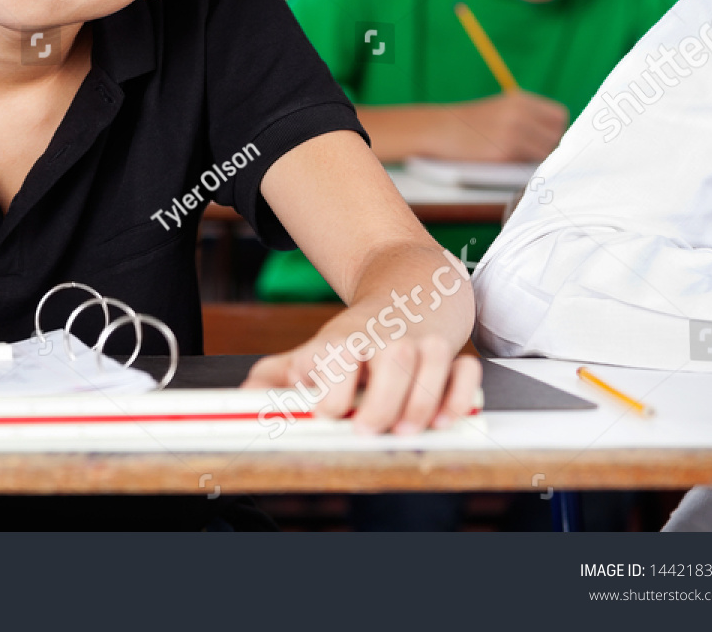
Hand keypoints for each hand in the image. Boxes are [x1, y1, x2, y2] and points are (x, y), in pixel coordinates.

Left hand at [241, 306, 481, 434]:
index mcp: (344, 339)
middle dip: (379, 407)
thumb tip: (245, 396)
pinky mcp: (453, 351)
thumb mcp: (319, 346)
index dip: (330, 393)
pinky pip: (465, 373)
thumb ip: (281, 374)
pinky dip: (459, 396)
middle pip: (387, 369)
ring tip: (404, 429)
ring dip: (419, 407)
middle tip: (367, 429)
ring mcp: (421, 344)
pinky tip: (444, 416)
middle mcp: (384, 339)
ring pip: (427, 371)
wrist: (411, 282)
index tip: (325, 413)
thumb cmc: (362, 330)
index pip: (335, 360)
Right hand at [446, 90, 568, 161]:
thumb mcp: (499, 109)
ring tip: (518, 162)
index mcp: (520, 100)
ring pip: (547, 154)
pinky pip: (529, 166)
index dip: (554, 131)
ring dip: (536, 161)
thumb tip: (555, 140)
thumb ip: (525, 117)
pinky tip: (509, 167)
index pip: (559, 117)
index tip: (541, 141)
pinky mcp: (504, 152)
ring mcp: (513, 132)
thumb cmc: (467, 125)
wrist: (436, 130)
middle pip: (556, 137)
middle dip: (547, 148)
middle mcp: (520, 113)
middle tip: (528, 155)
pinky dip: (524, 169)